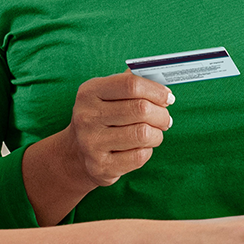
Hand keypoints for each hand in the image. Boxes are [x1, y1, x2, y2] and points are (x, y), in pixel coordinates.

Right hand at [63, 72, 174, 187]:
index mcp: (89, 92)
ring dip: (157, 134)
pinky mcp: (101, 165)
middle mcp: (87, 116)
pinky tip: (140, 148)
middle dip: (162, 114)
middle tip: (165, 119)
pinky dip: (147, 151)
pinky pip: (139, 156)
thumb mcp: (107, 95)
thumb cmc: (102, 117)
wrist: (76, 152)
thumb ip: (132, 83)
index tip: (168, 97)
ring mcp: (91, 142)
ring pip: (143, 134)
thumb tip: (161, 78)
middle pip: (141, 109)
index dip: (156, 90)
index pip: (131, 84)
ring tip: (153, 133)